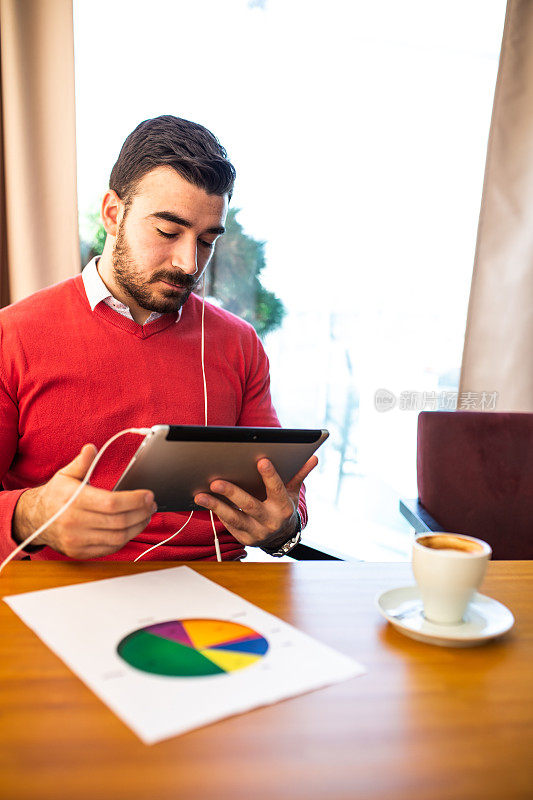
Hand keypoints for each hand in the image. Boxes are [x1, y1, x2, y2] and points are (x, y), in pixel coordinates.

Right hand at [12, 444, 156, 558]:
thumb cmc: (55, 495)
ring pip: (117, 537)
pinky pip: (109, 548)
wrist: (35, 520)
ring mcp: (76, 540)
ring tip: (146, 515)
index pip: (111, 503)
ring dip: (137, 527)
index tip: (148, 495)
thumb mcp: (65, 475)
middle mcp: (73, 523)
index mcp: (72, 500)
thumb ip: (81, 463)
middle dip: (141, 513)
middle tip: (151, 504)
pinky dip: (125, 538)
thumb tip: (91, 449)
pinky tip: (132, 527)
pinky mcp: (79, 553)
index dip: (134, 500)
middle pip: (118, 522)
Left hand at [193, 456, 317, 549]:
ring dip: (216, 506)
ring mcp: (256, 532)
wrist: (281, 537)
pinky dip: (217, 512)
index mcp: (283, 507)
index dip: (270, 475)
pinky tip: (204, 502)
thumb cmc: (283, 507)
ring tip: (200, 495)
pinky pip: (228, 525)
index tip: (261, 460)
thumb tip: (313, 458)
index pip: (277, 489)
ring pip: (234, 518)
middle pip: (250, 506)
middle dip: (232, 493)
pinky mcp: (244, 539)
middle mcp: (270, 522)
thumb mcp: (292, 492)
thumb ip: (299, 474)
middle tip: (216, 481)